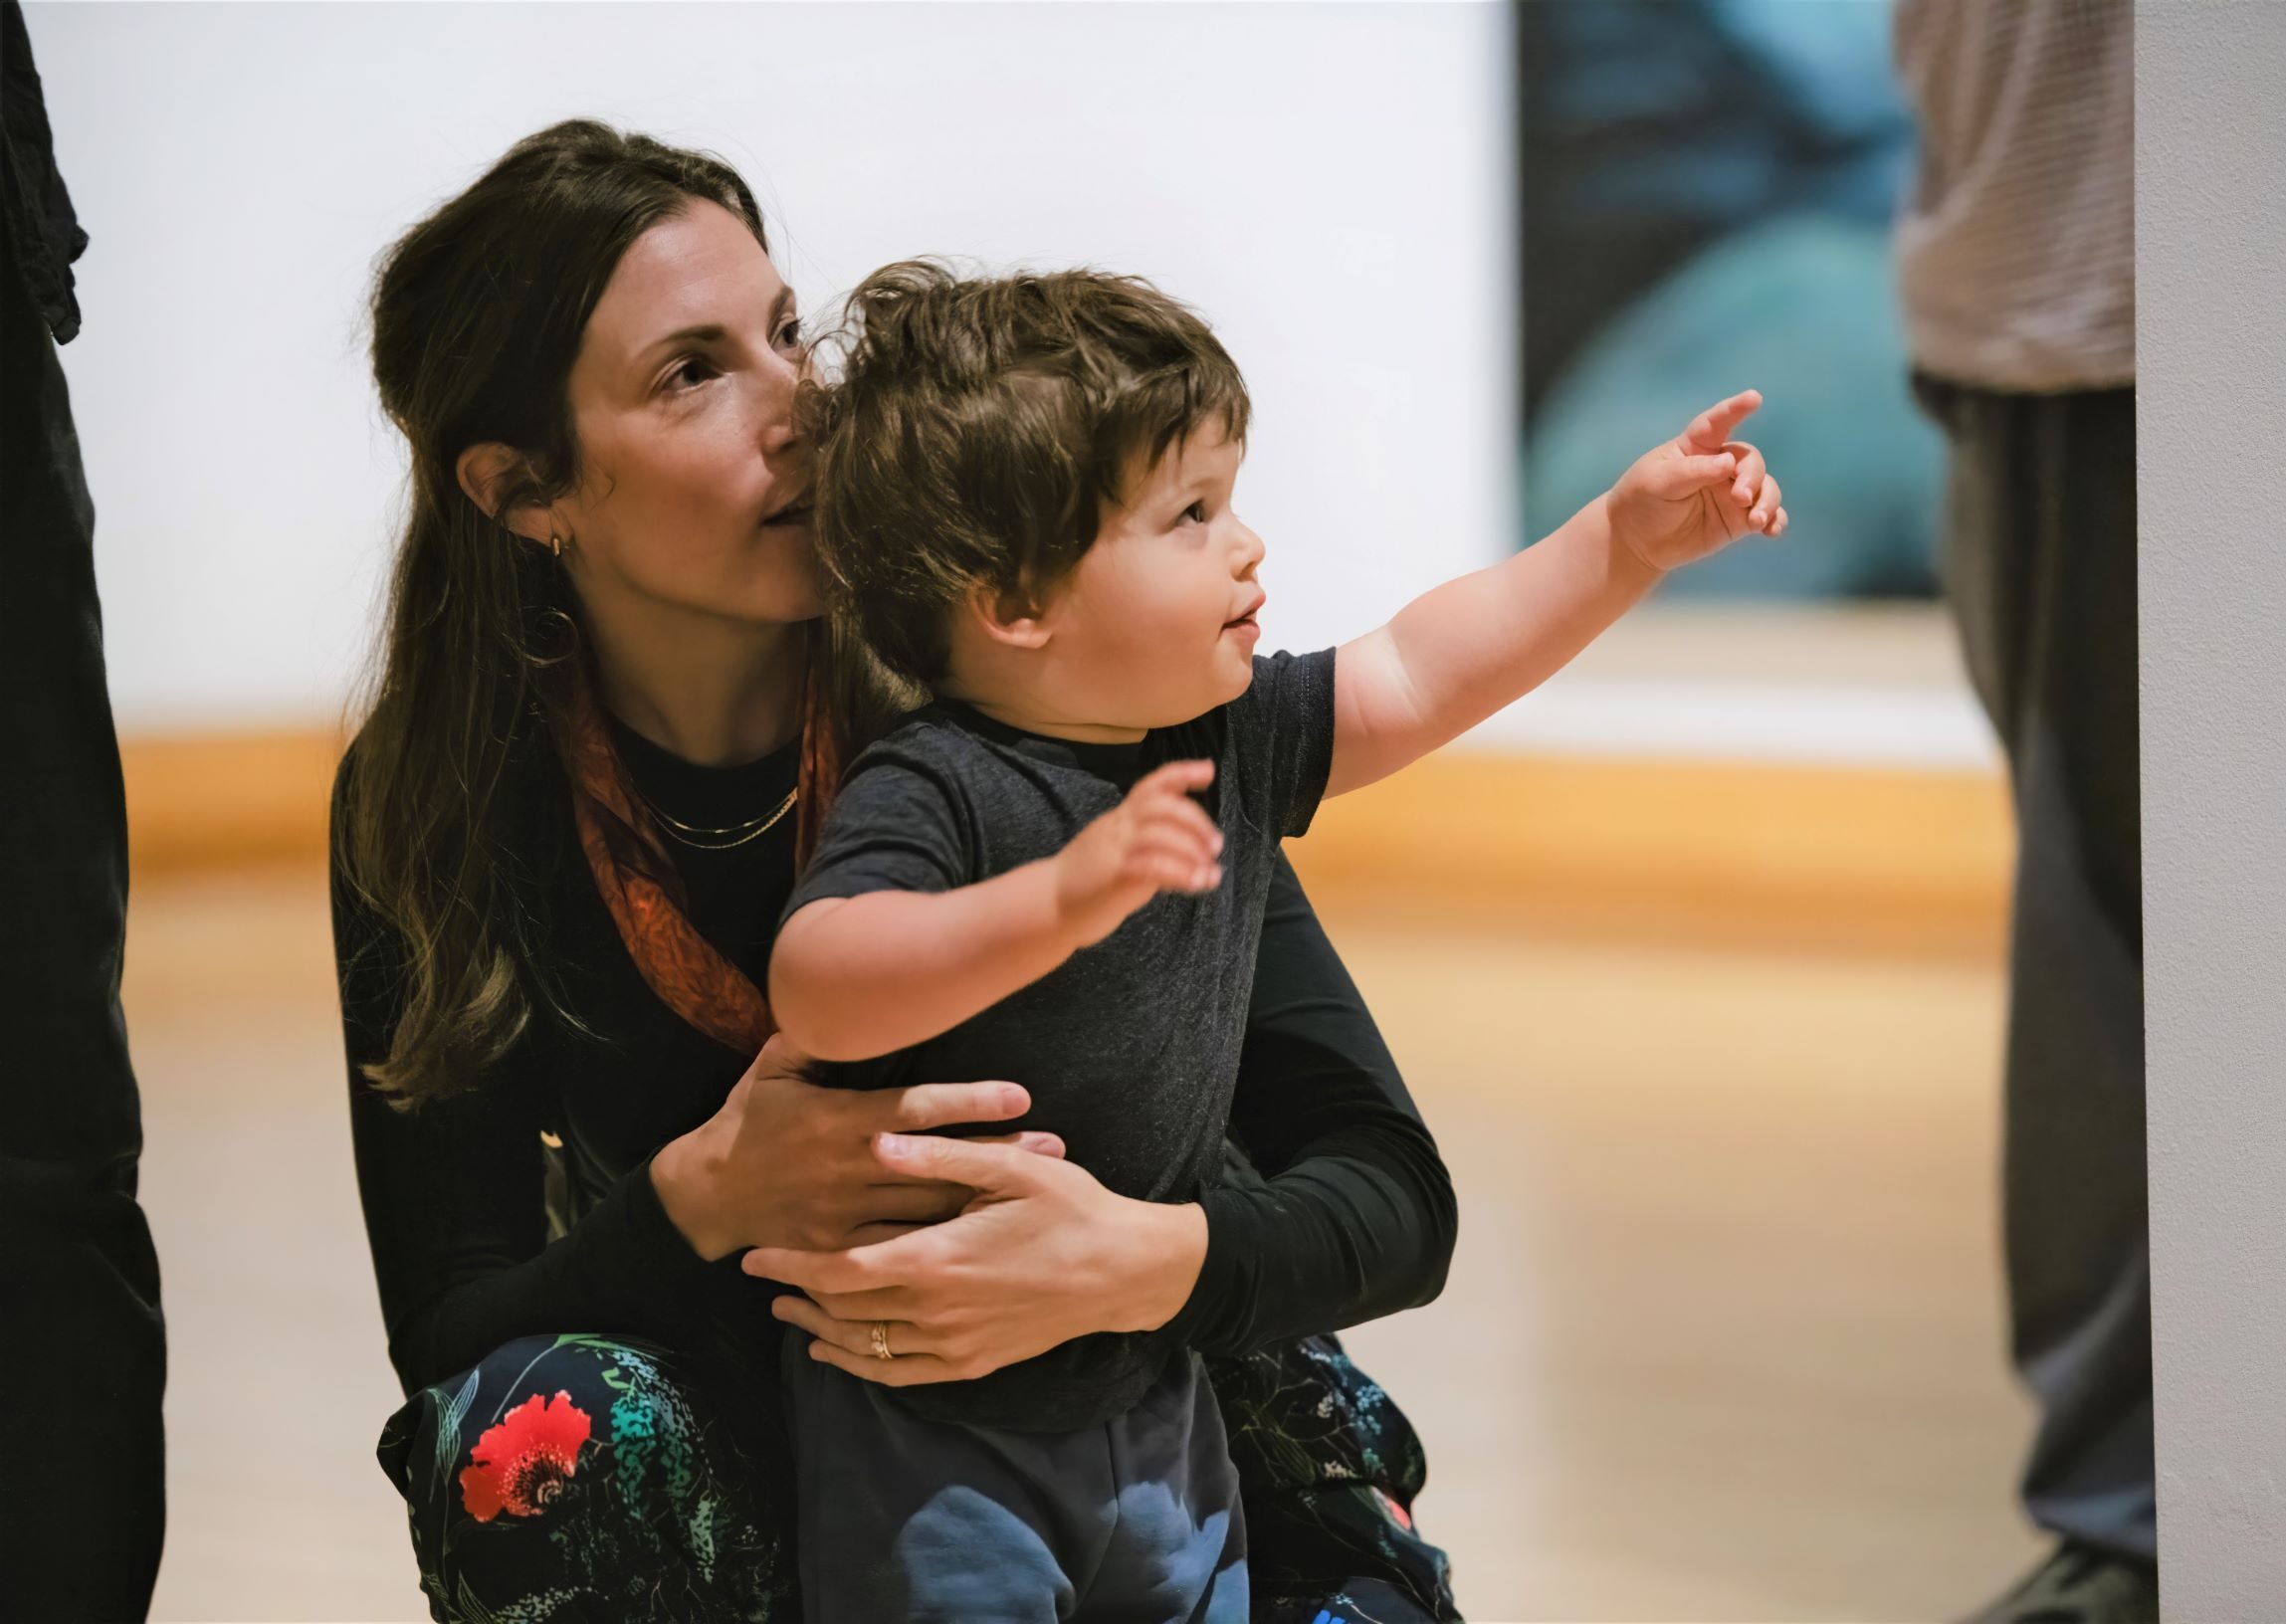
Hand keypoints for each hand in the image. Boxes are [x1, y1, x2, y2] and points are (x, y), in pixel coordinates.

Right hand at [650, 1034, 1065, 1260]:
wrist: (706, 1194)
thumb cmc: (748, 1121)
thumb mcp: (772, 1066)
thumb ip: (813, 1033)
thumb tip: (842, 985)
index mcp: (840, 1118)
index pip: (915, 1108)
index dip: (968, 1102)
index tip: (1019, 1097)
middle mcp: (849, 1166)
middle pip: (937, 1162)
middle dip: (997, 1154)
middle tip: (1053, 1146)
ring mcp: (846, 1213)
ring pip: (926, 1209)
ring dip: (982, 1199)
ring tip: (1038, 1190)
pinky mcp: (840, 1249)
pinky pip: (897, 1250)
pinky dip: (940, 1245)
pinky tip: (982, 1241)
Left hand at [745, 1132, 1207, 1385]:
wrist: (1123, 1271)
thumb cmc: (1070, 1208)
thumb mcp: (1010, 1168)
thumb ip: (938, 1158)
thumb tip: (876, 1140)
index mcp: (937, 1258)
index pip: (840, 1270)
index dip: (792, 1266)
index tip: (756, 1257)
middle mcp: (937, 1309)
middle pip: (844, 1311)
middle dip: (798, 1296)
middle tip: (764, 1281)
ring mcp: (954, 1343)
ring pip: (866, 1347)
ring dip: (821, 1331)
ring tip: (791, 1314)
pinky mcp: (973, 1363)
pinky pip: (900, 1373)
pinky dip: (861, 1366)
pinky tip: (840, 1352)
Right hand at [1051, 759, 1222, 946]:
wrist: (1047, 907)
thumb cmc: (1088, 881)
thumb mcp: (1118, 850)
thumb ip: (1147, 840)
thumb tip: (1188, 841)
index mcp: (1119, 819)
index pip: (1150, 786)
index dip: (1181, 773)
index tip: (1208, 770)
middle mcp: (1117, 828)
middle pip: (1160, 806)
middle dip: (1196, 821)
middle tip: (1216, 845)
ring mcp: (1113, 850)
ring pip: (1160, 834)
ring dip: (1193, 851)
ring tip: (1210, 872)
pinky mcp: (1113, 876)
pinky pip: (1153, 866)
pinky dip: (1181, 873)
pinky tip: (1197, 884)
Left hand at [1605, 390, 1788, 573]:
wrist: (1637, 542)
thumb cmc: (1641, 501)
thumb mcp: (1659, 482)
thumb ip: (1694, 471)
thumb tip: (1730, 462)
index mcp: (1696, 447)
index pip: (1717, 423)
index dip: (1735, 409)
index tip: (1754, 397)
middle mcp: (1719, 465)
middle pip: (1749, 461)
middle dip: (1751, 477)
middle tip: (1740, 497)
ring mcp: (1732, 493)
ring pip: (1765, 487)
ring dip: (1768, 501)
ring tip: (1756, 521)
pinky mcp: (1738, 520)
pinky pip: (1766, 516)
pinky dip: (1774, 521)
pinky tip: (1771, 530)